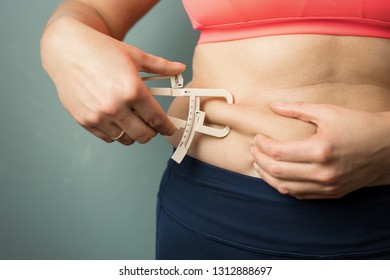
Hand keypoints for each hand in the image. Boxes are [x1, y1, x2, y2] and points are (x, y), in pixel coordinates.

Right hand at [41, 18, 184, 144]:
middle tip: (153, 126)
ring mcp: (99, 116)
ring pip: (126, 139)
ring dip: (134, 133)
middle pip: (144, 135)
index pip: (157, 120)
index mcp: (132, 90)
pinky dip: (116, 133)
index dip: (167, 128)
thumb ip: (161, 66)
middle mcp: (115, 106)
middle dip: (152, 132)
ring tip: (134, 121)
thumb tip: (180, 68)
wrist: (67, 48)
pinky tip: (117, 120)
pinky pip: (108, 137)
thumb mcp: (135, 55)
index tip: (170, 129)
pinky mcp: (85, 121)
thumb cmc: (100, 50)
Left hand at [251, 102, 389, 198]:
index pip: (277, 152)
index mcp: (320, 150)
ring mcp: (327, 186)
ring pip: (284, 187)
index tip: (257, 137)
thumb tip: (274, 106)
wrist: (388, 147)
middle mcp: (322, 172)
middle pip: (277, 171)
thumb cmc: (358, 125)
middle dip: (259, 159)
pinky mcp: (331, 194)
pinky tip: (276, 176)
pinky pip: (299, 195)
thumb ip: (297, 109)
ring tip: (259, 164)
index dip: (262, 145)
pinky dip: (283, 186)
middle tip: (254, 150)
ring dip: (267, 176)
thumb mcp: (328, 112)